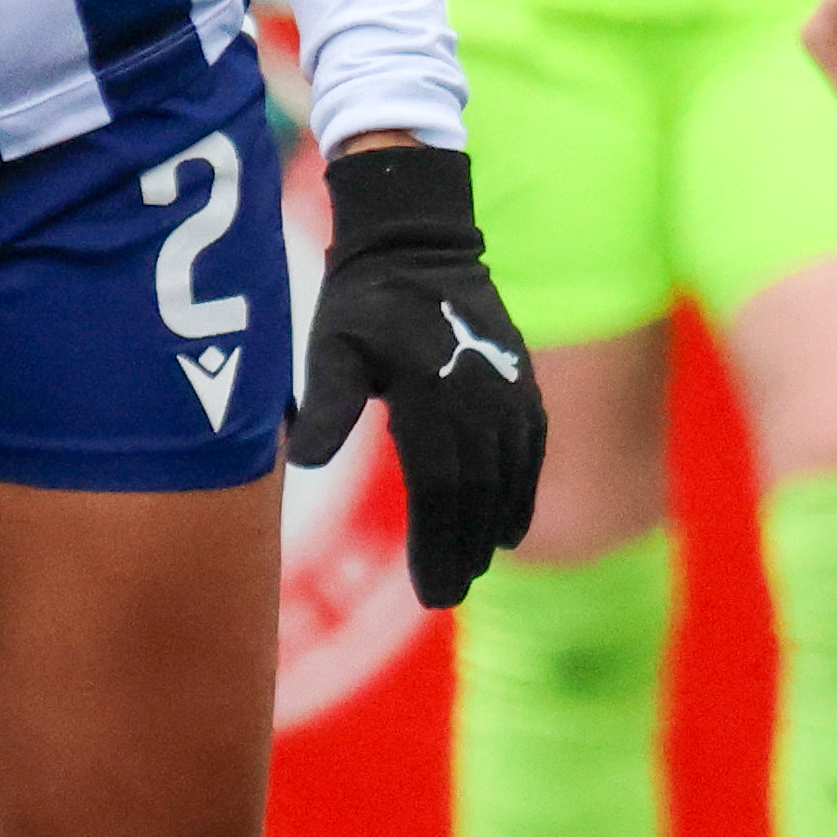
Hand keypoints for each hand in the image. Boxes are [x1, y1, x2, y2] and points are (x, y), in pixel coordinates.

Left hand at [289, 137, 546, 612]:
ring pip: (507, 476)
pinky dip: (521, 491)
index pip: (439, 489)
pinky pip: (531, 450)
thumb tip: (305, 463)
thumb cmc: (360, 301)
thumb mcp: (330, 347)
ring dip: (490, 528)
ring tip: (471, 570)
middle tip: (446, 596)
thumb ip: (327, 405)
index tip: (430, 593)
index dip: (436, 547)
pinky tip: (509, 528)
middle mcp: (479, 396)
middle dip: (462, 550)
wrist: (418, 240)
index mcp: (430, 394)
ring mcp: (508, 388)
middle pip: (476, 492)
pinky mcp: (522, 382)